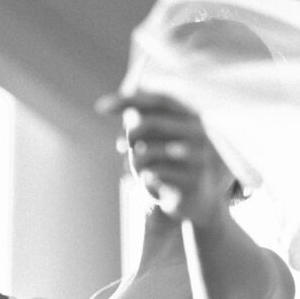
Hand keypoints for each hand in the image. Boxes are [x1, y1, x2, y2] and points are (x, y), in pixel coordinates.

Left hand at [96, 90, 235, 223]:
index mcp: (191, 116)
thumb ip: (145, 123)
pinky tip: (143, 179)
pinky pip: (155, 173)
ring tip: (134, 168)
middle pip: (152, 123)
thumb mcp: (159, 141)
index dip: (129, 101)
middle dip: (130, 134)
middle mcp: (199, 132)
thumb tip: (129, 114)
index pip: (158, 100)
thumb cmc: (173, 163)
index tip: (100, 108)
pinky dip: (143, 175)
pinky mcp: (193, 179)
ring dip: (134, 160)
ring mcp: (198, 156)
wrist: (198, 199)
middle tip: (121, 146)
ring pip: (149, 151)